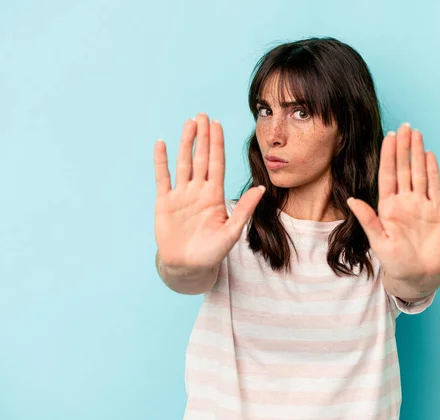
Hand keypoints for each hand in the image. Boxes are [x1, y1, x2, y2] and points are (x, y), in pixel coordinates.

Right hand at [154, 113, 264, 271]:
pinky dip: (161, 161)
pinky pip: (163, 178)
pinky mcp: (165, 202)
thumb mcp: (232, 231)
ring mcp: (181, 195)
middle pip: (201, 158)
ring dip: (185, 144)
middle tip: (202, 115)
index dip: (217, 144)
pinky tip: (161, 144)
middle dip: (202, 137)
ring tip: (188, 124)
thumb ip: (244, 209)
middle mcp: (198, 191)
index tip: (217, 125)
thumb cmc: (212, 252)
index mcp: (214, 195)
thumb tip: (261, 189)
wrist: (188, 266)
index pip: (216, 164)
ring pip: (183, 163)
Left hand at [347, 123, 439, 281]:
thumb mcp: (379, 241)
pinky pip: (435, 187)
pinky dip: (433, 171)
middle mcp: (404, 202)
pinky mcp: (437, 211)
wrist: (418, 277)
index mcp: (388, 207)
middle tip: (404, 126)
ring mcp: (421, 205)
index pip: (388, 175)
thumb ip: (368, 220)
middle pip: (404, 169)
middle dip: (403, 148)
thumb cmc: (395, 263)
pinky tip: (430, 156)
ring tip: (417, 134)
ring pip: (419, 173)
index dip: (388, 156)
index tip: (388, 137)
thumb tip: (351, 200)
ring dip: (418, 154)